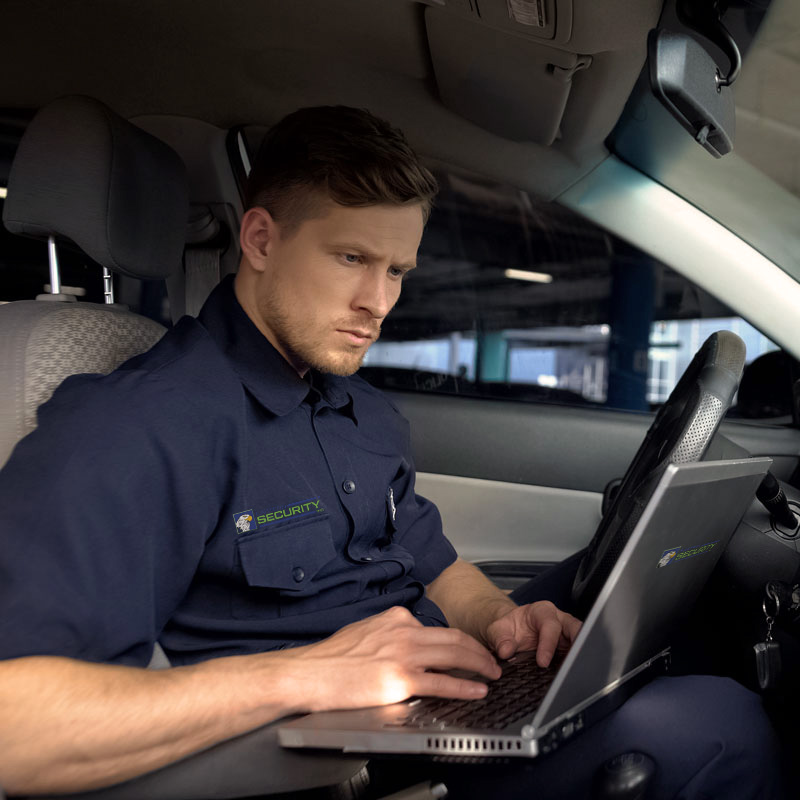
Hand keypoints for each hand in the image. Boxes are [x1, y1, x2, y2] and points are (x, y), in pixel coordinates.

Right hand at [291, 606, 501, 711]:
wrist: (311, 672)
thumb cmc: (331, 657)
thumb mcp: (366, 631)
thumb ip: (390, 634)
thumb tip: (407, 645)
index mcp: (396, 618)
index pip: (437, 628)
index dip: (459, 640)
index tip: (469, 648)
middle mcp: (404, 631)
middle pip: (454, 638)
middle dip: (478, 650)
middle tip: (493, 660)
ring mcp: (404, 654)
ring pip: (455, 655)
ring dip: (479, 665)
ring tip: (492, 673)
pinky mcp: (400, 679)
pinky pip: (442, 682)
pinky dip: (464, 686)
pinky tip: (476, 690)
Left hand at [485, 601, 581, 666]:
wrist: (512, 632)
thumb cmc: (509, 628)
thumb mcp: (498, 630)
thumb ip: (500, 639)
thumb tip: (506, 651)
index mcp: (542, 611)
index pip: (550, 625)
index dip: (548, 644)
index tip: (542, 663)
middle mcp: (559, 620)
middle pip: (575, 629)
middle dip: (577, 645)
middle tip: (573, 665)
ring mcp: (566, 634)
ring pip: (581, 642)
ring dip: (579, 657)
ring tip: (575, 673)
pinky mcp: (569, 647)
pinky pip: (577, 655)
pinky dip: (575, 664)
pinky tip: (572, 676)